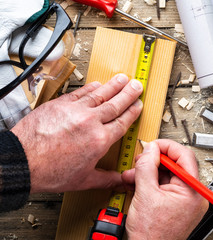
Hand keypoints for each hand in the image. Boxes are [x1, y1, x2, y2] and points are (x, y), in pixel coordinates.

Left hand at [11, 74, 142, 192]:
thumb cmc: (50, 171)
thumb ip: (106, 179)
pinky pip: (80, 92)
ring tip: (122, 79)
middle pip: (115, 104)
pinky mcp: (60, 104)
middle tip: (136, 86)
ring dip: (113, 86)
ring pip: (100, 94)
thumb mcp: (83, 180)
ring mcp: (75, 111)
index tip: (138, 105)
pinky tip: (97, 84)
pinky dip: (91, 87)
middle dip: (128, 94)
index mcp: (99, 140)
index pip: (122, 122)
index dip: (132, 112)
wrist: (22, 161)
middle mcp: (90, 122)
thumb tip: (119, 180)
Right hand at [123, 139, 208, 239]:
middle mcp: (193, 195)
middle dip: (153, 162)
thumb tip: (151, 149)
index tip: (153, 145)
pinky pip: (164, 187)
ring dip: (148, 173)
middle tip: (140, 161)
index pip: (184, 156)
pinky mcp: (176, 206)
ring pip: (166, 176)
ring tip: (132, 176)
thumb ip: (147, 166)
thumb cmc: (151, 234)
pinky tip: (136, 184)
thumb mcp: (145, 193)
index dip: (167, 147)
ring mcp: (185, 201)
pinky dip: (150, 184)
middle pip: (174, 166)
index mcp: (192, 191)